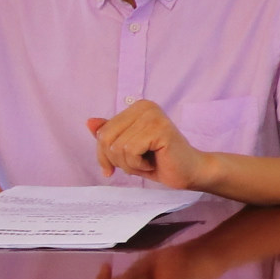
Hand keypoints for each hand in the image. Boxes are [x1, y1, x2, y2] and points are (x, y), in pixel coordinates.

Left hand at [86, 101, 211, 190]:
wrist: (190, 172)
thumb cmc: (159, 162)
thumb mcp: (128, 149)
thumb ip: (110, 134)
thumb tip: (89, 122)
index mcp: (137, 107)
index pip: (102, 131)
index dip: (104, 155)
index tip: (115, 168)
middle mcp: (145, 106)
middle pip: (105, 138)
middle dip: (116, 160)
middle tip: (137, 164)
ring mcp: (153, 116)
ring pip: (117, 147)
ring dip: (130, 164)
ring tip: (147, 163)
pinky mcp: (160, 129)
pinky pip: (130, 151)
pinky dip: (138, 165)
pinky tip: (153, 163)